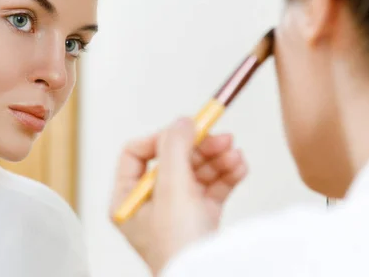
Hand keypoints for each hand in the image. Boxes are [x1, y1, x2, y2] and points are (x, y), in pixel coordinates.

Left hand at [110, 118, 246, 274]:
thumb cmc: (178, 248)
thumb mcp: (172, 189)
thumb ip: (175, 148)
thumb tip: (181, 120)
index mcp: (128, 198)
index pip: (136, 154)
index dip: (161, 138)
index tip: (185, 132)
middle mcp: (150, 204)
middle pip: (173, 159)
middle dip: (199, 147)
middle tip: (222, 137)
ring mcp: (176, 211)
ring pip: (196, 172)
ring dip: (217, 159)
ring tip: (235, 154)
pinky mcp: (200, 219)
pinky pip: (212, 188)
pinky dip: (226, 175)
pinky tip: (240, 167)